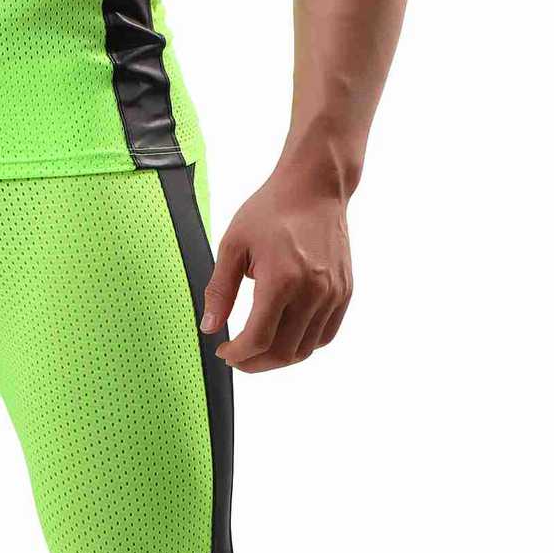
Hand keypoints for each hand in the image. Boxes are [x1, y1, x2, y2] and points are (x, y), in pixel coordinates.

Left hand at [200, 177, 351, 371]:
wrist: (315, 188)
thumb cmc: (271, 211)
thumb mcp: (233, 245)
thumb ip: (220, 290)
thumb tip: (209, 327)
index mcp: (281, 279)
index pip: (259, 339)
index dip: (238, 354)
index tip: (224, 351)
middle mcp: (312, 291)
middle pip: (283, 352)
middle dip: (255, 364)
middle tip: (237, 358)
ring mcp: (333, 293)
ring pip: (306, 349)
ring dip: (279, 359)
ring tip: (258, 350)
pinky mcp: (344, 292)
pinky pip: (325, 335)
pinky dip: (303, 345)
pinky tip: (285, 336)